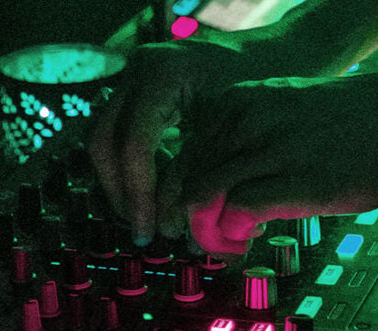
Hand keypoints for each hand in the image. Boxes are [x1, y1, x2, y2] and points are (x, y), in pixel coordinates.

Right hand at [89, 39, 253, 244]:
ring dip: (123, 181)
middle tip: (143, 229)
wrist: (274, 53)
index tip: (150, 229)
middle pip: (103, 140)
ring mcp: (135, 76)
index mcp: (162, 73)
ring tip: (149, 216)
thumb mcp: (239, 127)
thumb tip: (183, 221)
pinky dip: (137, 165)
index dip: (137, 192)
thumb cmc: (266, 87)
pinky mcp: (140, 89)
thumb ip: (206, 168)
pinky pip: (122, 132)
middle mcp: (138, 69)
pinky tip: (161, 190)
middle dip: (120, 190)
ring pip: (107, 139)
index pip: (132, 143)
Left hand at [168, 74, 377, 254]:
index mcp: (238, 103)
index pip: (183, 153)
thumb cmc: (356, 121)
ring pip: (202, 197)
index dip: (182, 192)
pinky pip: (238, 212)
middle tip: (210, 239)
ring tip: (230, 244)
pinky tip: (249, 238)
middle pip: (186, 179)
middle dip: (190, 219)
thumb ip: (249, 138)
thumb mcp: (285, 111)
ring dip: (208, 232)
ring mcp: (269, 151)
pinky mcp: (297, 182)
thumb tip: (223, 180)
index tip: (198, 215)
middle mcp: (245, 121)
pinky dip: (233, 234)